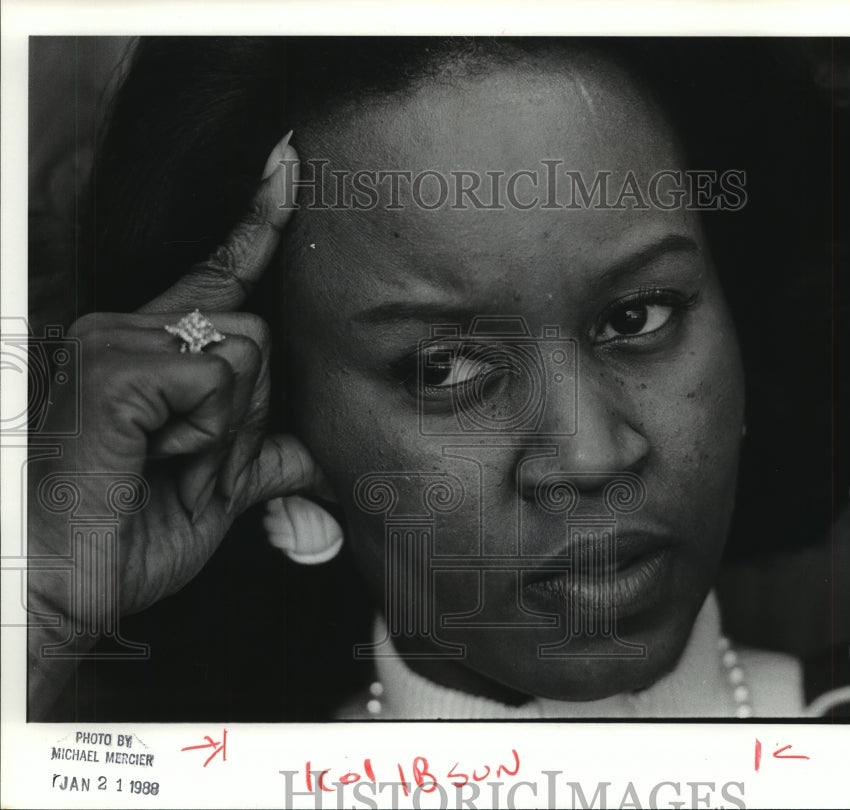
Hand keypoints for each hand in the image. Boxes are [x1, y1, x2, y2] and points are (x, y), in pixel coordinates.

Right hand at [28, 132, 321, 708]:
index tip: (285, 164)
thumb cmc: (123, 536)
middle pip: (257, 333)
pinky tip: (157, 458)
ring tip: (170, 464)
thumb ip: (262, 455)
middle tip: (191, 464)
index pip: (216, 277)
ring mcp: (116, 341)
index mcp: (148, 352)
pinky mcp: (118, 365)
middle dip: (249, 413)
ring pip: (247, 353)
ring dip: (229, 429)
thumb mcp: (212, 490)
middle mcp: (126, 330)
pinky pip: (219, 381)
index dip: (256, 224)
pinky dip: (209, 435)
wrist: (63, 586)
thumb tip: (317, 452)